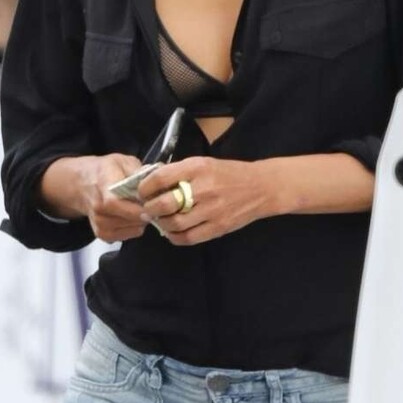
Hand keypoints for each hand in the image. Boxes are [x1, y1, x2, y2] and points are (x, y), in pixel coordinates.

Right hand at [84, 154, 153, 243]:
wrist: (83, 184)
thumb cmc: (106, 171)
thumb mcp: (122, 162)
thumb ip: (138, 170)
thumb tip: (157, 175)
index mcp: (103, 185)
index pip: (116, 203)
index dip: (136, 208)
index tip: (151, 206)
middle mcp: (98, 207)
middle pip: (127, 219)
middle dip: (145, 213)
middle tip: (153, 205)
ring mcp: (99, 223)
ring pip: (131, 229)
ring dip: (141, 221)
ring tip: (141, 208)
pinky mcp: (102, 234)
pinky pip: (127, 236)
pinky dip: (134, 228)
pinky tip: (133, 216)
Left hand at [136, 155, 277, 244]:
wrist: (261, 187)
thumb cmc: (228, 173)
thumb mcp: (204, 163)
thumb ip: (181, 172)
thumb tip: (152, 183)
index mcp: (197, 168)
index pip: (160, 178)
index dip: (145, 188)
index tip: (142, 192)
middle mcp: (203, 188)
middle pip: (164, 204)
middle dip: (150, 209)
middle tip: (148, 210)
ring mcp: (211, 210)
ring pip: (174, 224)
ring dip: (161, 224)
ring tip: (160, 220)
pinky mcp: (218, 227)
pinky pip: (188, 238)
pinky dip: (174, 237)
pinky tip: (172, 232)